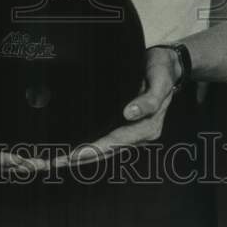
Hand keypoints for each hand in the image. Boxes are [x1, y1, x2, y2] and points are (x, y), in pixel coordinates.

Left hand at [51, 46, 180, 168]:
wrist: (169, 64)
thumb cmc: (163, 70)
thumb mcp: (160, 81)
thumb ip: (149, 100)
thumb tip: (129, 114)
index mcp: (148, 127)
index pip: (115, 142)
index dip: (93, 150)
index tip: (73, 156)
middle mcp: (140, 134)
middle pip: (107, 150)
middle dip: (82, 158)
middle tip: (57, 162)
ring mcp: (134, 131)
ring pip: (106, 148)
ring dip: (84, 155)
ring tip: (60, 160)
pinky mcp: (127, 125)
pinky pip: (108, 139)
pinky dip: (92, 145)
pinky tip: (77, 148)